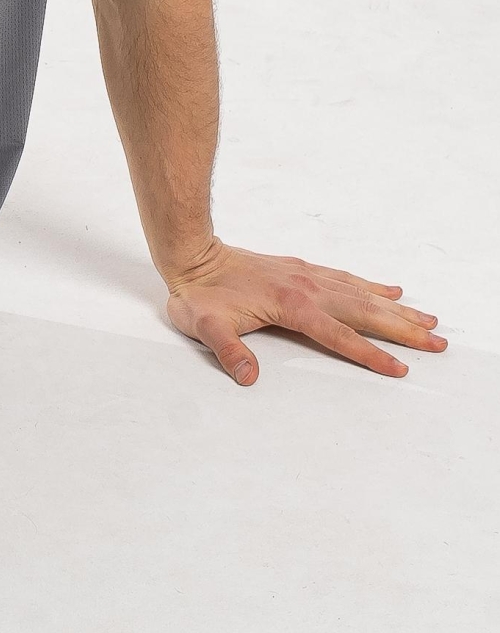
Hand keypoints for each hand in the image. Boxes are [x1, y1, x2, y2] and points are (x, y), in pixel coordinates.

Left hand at [161, 240, 446, 384]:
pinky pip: (347, 278)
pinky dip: (372, 285)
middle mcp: (307, 288)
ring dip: (397, 308)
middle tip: (438, 343)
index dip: (370, 354)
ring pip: (363, 294)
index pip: (340, 336)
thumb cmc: (198, 295)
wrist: (192, 255)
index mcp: (292, 306)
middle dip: (403, 329)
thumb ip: (228, 351)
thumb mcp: (205, 327)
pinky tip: (390, 290)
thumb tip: (248, 377)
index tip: (400, 368)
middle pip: (365, 312)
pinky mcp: (302, 270)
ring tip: (428, 318)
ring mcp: (307, 277)